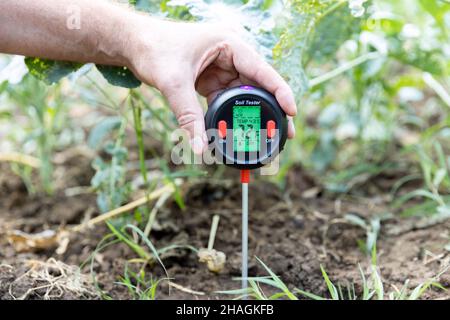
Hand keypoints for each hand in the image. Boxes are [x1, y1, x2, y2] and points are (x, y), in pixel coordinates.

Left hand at [127, 18, 296, 153]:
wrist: (134, 44)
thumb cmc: (155, 50)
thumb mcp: (174, 83)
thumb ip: (188, 116)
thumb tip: (199, 148)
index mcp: (229, 44)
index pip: (261, 69)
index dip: (279, 91)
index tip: (292, 111)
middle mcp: (231, 55)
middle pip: (259, 84)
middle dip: (271, 109)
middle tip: (285, 133)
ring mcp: (222, 68)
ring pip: (245, 94)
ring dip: (253, 115)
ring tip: (266, 136)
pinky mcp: (213, 80)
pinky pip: (229, 99)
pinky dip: (233, 115)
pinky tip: (239, 131)